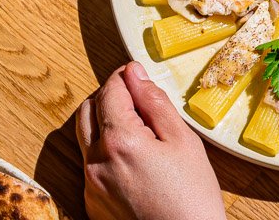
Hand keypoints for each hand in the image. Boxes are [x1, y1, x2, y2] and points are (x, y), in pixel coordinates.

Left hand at [76, 62, 225, 219]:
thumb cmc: (192, 201)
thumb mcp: (183, 142)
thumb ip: (154, 101)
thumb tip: (134, 73)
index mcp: (119, 142)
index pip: (109, 90)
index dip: (124, 78)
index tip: (137, 77)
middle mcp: (96, 163)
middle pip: (88, 110)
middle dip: (109, 98)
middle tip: (137, 104)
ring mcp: (91, 187)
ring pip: (87, 138)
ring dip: (105, 125)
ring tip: (139, 136)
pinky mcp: (93, 206)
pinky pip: (91, 166)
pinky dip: (106, 154)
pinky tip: (134, 163)